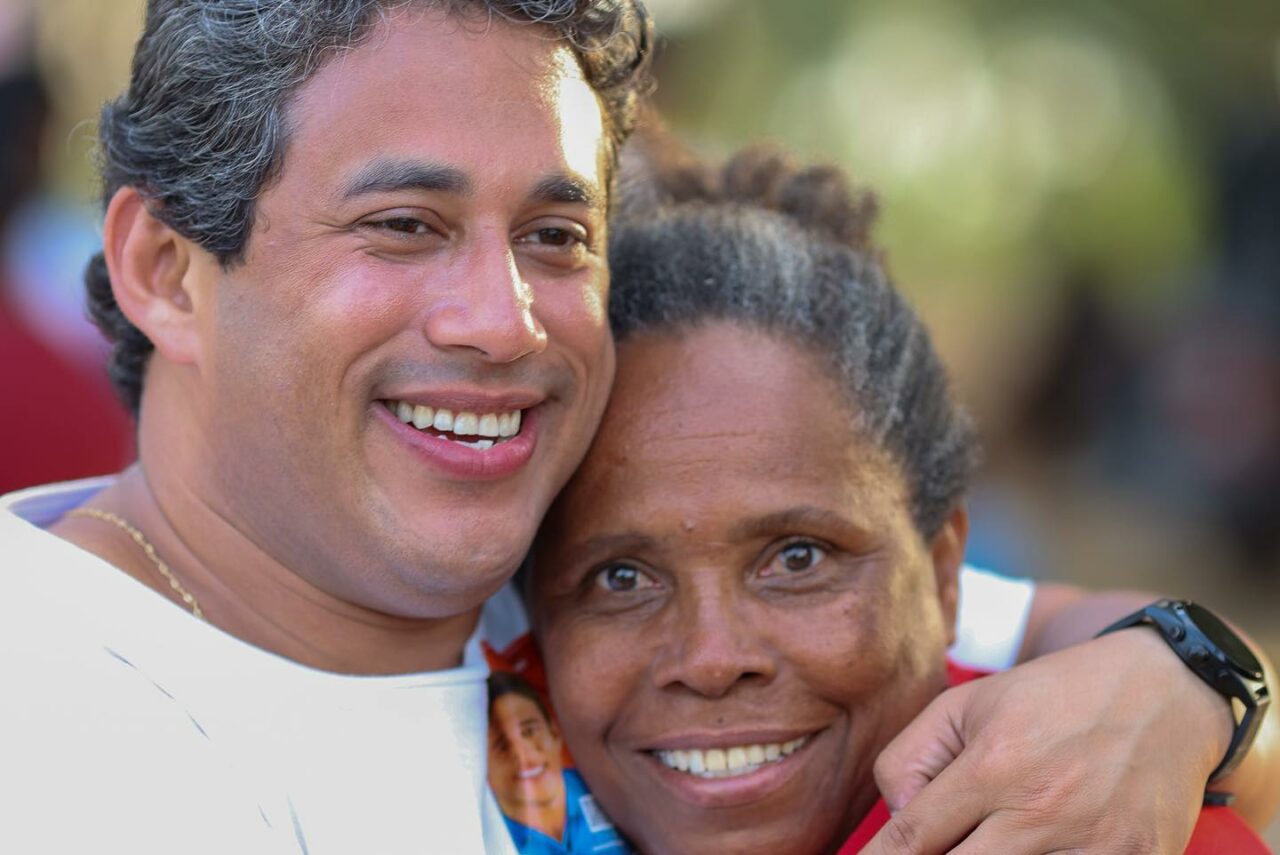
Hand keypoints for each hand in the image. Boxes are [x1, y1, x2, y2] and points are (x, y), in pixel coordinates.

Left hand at [860, 629, 1232, 853]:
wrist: (1165, 690)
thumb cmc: (1051, 697)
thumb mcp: (965, 703)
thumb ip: (912, 757)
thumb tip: (898, 819)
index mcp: (993, 764)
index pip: (913, 836)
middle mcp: (1041, 808)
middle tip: (927, 853)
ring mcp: (1095, 843)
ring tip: (990, 843)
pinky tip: (1037, 849)